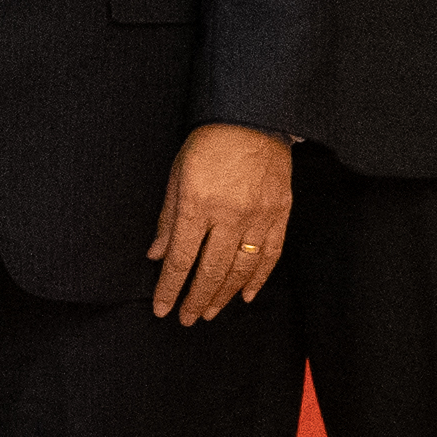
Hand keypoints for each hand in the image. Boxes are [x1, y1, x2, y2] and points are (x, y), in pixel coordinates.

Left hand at [149, 125, 294, 322]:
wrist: (254, 117)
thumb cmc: (209, 142)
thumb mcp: (177, 174)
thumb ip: (168, 218)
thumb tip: (156, 254)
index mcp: (198, 204)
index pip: (181, 259)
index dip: (170, 288)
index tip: (162, 308)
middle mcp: (230, 215)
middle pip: (211, 271)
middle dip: (196, 299)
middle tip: (186, 319)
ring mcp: (259, 217)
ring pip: (241, 269)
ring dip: (224, 295)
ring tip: (210, 311)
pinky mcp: (280, 214)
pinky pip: (270, 255)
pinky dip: (258, 279)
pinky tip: (245, 295)